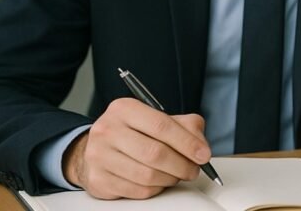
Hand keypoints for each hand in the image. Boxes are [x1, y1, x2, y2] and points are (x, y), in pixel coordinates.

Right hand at [62, 98, 211, 199]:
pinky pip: (138, 191)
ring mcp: (99, 156)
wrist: (97, 148)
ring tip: (177, 175)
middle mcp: (108, 130)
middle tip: (193, 169)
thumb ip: (184, 126)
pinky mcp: (98, 180)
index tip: (203, 154)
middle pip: (155, 153)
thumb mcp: (157, 119)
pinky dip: (156, 189)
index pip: (162, 126)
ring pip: (147, 175)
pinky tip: (159, 182)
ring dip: (170, 179)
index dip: (187, 143)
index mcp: (124, 109)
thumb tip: (201, 147)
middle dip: (182, 165)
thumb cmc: (133, 133)